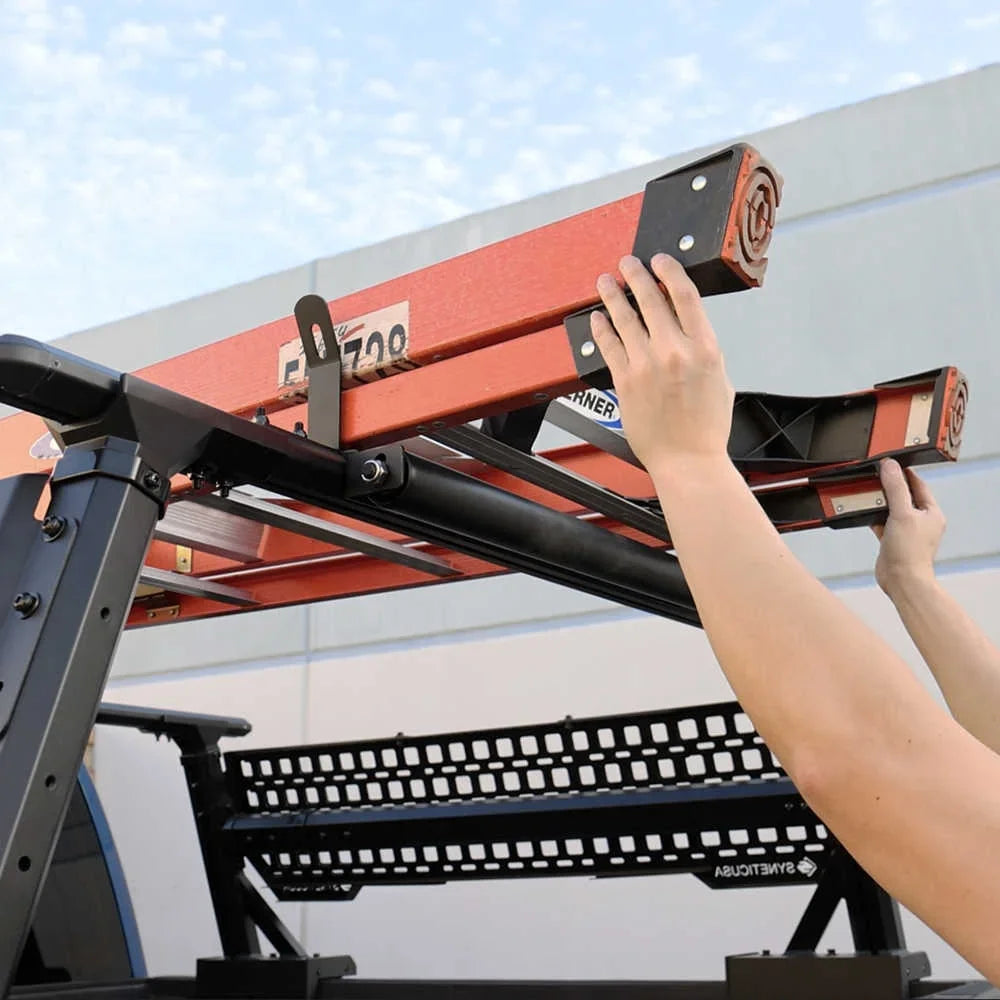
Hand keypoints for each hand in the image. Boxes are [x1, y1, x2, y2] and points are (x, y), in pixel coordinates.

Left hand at [590, 254, 733, 479]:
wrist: (687, 460)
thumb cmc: (705, 427)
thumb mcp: (720, 378)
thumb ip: (703, 349)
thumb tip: (687, 328)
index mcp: (704, 348)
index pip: (685, 294)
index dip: (669, 271)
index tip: (660, 260)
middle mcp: (674, 351)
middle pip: (650, 299)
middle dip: (636, 274)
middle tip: (627, 262)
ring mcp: (646, 365)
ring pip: (624, 317)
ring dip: (612, 294)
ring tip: (605, 281)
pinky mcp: (624, 381)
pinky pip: (608, 345)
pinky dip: (602, 328)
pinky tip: (598, 318)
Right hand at [872, 458, 945, 595]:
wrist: (902, 581)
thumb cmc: (910, 552)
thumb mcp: (902, 513)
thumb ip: (895, 488)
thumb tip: (890, 466)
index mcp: (931, 513)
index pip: (918, 485)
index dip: (904, 473)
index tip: (890, 464)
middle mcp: (921, 521)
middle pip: (903, 496)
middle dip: (889, 486)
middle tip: (875, 476)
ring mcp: (906, 531)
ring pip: (891, 509)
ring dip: (879, 502)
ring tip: (867, 493)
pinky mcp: (893, 540)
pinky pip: (882, 522)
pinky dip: (873, 517)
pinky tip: (863, 513)